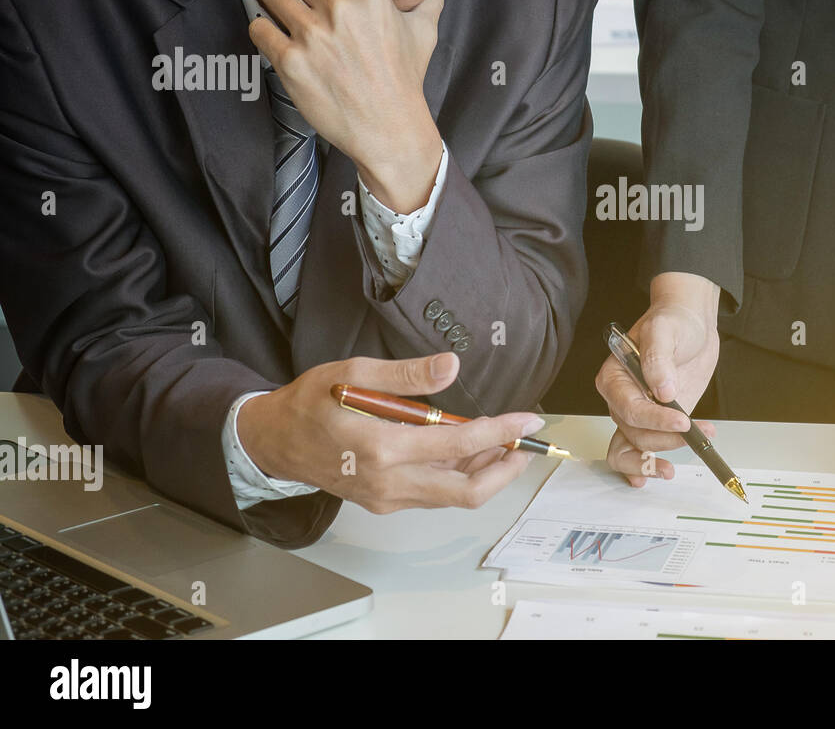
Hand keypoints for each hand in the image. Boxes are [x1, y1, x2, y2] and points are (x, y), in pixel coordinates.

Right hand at [238, 352, 541, 511]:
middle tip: (527, 444)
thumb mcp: (352, 373)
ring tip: (505, 443)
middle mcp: (388, 482)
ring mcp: (386, 497)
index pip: (459, 444)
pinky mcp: (384, 502)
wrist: (273, 441)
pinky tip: (470, 452)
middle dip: (505, 469)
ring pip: (453, 496)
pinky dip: (460, 476)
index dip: (501, 432)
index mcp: (381, 448)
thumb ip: (406, 375)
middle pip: (466, 491)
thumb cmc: (310, 402)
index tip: (528, 420)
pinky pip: (434, 494)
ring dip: (485, 473)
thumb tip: (452, 366)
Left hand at [249, 0, 444, 211]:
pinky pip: (258, 26)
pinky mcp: (290, 60)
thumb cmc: (405, 79)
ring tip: (287, 17)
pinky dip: (265, 31)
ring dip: (276, 2)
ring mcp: (312, 34)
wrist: (389, 128)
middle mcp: (339, 8)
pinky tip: (279, 41)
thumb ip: (427, 0)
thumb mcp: (424, 33)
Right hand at [595, 272, 720, 484]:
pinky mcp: (655, 423)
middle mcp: (621, 399)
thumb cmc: (673, 322)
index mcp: (615, 377)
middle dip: (664, 438)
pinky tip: (657, 474)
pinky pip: (640, 450)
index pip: (630, 408)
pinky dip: (646, 466)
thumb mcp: (665, 330)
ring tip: (677, 463)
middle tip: (693, 433)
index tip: (683, 419)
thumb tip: (662, 390)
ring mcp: (638, 413)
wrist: (691, 326)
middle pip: (634, 432)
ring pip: (634, 448)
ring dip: (656, 459)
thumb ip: (659, 358)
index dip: (655, 419)